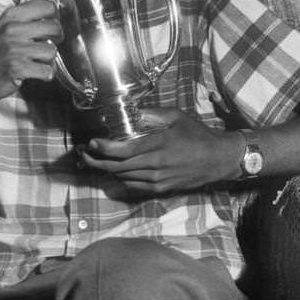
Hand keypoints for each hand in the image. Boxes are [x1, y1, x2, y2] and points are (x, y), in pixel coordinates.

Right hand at [0, 0, 61, 104]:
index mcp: (11, 15)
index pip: (47, 5)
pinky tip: (33, 73)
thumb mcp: (6, 24)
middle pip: (55, 28)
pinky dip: (44, 75)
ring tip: (35, 61)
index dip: (53, 18)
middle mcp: (12, 29)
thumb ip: (28, 5)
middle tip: (44, 46)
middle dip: (55, 40)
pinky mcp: (17, 68)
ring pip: (52, 52)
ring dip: (47, 60)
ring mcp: (14, 48)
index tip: (47, 27)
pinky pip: (46, 71)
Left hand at [77, 108, 242, 194]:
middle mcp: (156, 166)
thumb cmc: (197, 135)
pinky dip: (120, 179)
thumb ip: (151, 115)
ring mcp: (158, 180)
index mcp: (158, 145)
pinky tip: (112, 171)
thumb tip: (128, 111)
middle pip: (117, 167)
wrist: (218, 160)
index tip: (91, 142)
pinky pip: (133, 186)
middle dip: (95, 161)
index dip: (104, 148)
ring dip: (104, 170)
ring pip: (123, 177)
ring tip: (91, 159)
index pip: (124, 150)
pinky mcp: (161, 189)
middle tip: (81, 152)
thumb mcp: (175, 117)